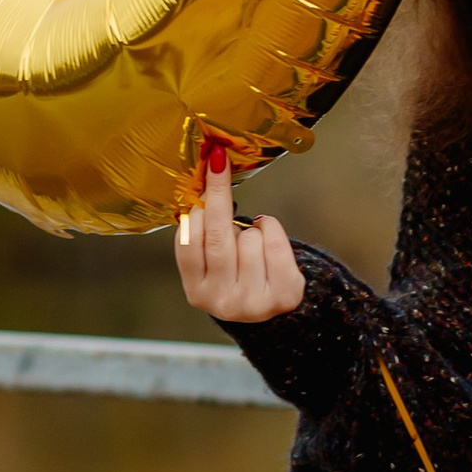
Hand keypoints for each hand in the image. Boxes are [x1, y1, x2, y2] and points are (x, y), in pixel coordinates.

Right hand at [174, 166, 304, 322]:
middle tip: (219, 163)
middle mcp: (222, 301)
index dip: (195, 207)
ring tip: (251, 241)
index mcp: (196, 291)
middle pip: (218, 237)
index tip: (201, 177)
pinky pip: (275, 243)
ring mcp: (252, 302)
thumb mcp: (213, 262)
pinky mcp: (281, 296)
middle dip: (218, 195)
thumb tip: (206, 175)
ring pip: (249, 238)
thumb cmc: (238, 275)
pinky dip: (271, 228)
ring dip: (251, 229)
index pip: (189, 242)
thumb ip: (204, 233)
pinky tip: (266, 233)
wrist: (272, 308)